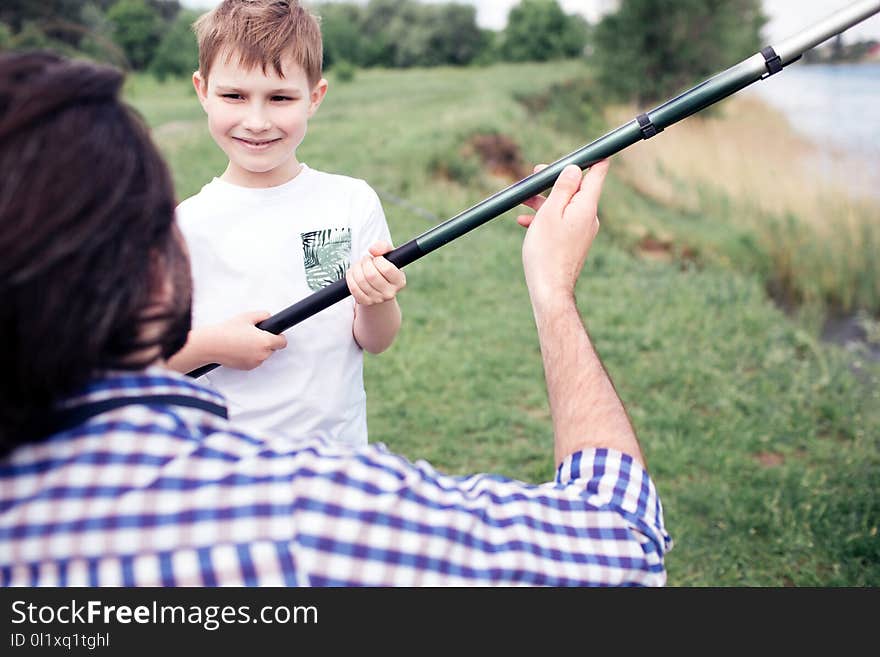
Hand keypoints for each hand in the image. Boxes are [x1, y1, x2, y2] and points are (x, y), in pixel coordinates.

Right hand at [206, 310, 287, 369]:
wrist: (212, 344)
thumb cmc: (227, 331)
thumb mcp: (247, 316)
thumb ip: (263, 315)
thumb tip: (269, 317)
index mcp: (265, 341)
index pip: (283, 342)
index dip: (279, 336)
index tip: (274, 334)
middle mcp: (262, 354)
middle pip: (273, 349)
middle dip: (267, 342)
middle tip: (254, 335)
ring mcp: (255, 363)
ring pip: (263, 355)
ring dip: (259, 350)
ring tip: (245, 341)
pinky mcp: (247, 368)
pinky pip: (255, 361)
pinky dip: (251, 356)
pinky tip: (240, 348)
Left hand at [346, 241, 406, 305]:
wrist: (377, 285)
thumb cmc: (384, 267)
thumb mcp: (388, 255)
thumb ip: (383, 247)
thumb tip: (373, 250)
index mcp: (400, 281)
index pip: (387, 269)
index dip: (378, 260)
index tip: (377, 258)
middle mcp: (390, 293)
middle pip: (371, 275)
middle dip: (365, 262)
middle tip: (365, 259)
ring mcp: (377, 299)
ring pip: (360, 281)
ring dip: (356, 268)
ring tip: (359, 265)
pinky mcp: (365, 302)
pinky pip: (353, 288)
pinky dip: (350, 278)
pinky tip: (353, 273)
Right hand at [517, 160, 609, 306]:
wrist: (549, 289)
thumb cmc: (546, 251)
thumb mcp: (550, 213)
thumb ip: (563, 188)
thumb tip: (575, 168)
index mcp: (586, 206)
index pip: (598, 173)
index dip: (593, 157)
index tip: (589, 147)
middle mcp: (589, 217)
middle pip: (577, 188)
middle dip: (556, 179)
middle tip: (536, 173)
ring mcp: (582, 231)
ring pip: (565, 205)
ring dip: (545, 199)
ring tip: (523, 198)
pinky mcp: (573, 242)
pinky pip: (561, 222)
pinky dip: (545, 217)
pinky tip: (525, 221)